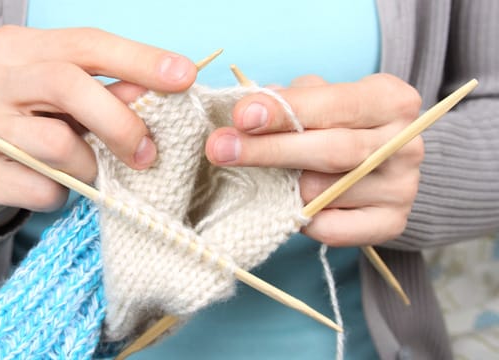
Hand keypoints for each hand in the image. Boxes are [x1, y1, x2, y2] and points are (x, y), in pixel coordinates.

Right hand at [0, 26, 196, 225]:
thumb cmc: (32, 128)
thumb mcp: (69, 103)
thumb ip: (109, 92)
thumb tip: (164, 90)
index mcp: (17, 47)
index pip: (87, 43)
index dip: (139, 59)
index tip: (184, 75)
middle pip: (68, 85)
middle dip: (120, 121)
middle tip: (148, 153)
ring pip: (58, 144)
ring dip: (89, 166)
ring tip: (86, 171)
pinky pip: (42, 188)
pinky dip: (62, 194)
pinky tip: (51, 187)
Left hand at [205, 74, 423, 245]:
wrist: (377, 165)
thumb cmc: (335, 123)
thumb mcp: (318, 98)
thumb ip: (289, 101)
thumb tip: (249, 113)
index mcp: (391, 100)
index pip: (335, 103)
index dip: (286, 111)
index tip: (242, 116)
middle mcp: (405, 144)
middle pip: (332, 150)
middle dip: (269, 150)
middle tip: (220, 149)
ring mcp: (402, 188)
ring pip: (324, 192)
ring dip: (281, 187)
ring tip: (258, 177)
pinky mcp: (391, 223)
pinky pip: (331, 228)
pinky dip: (301, 220)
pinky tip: (287, 205)